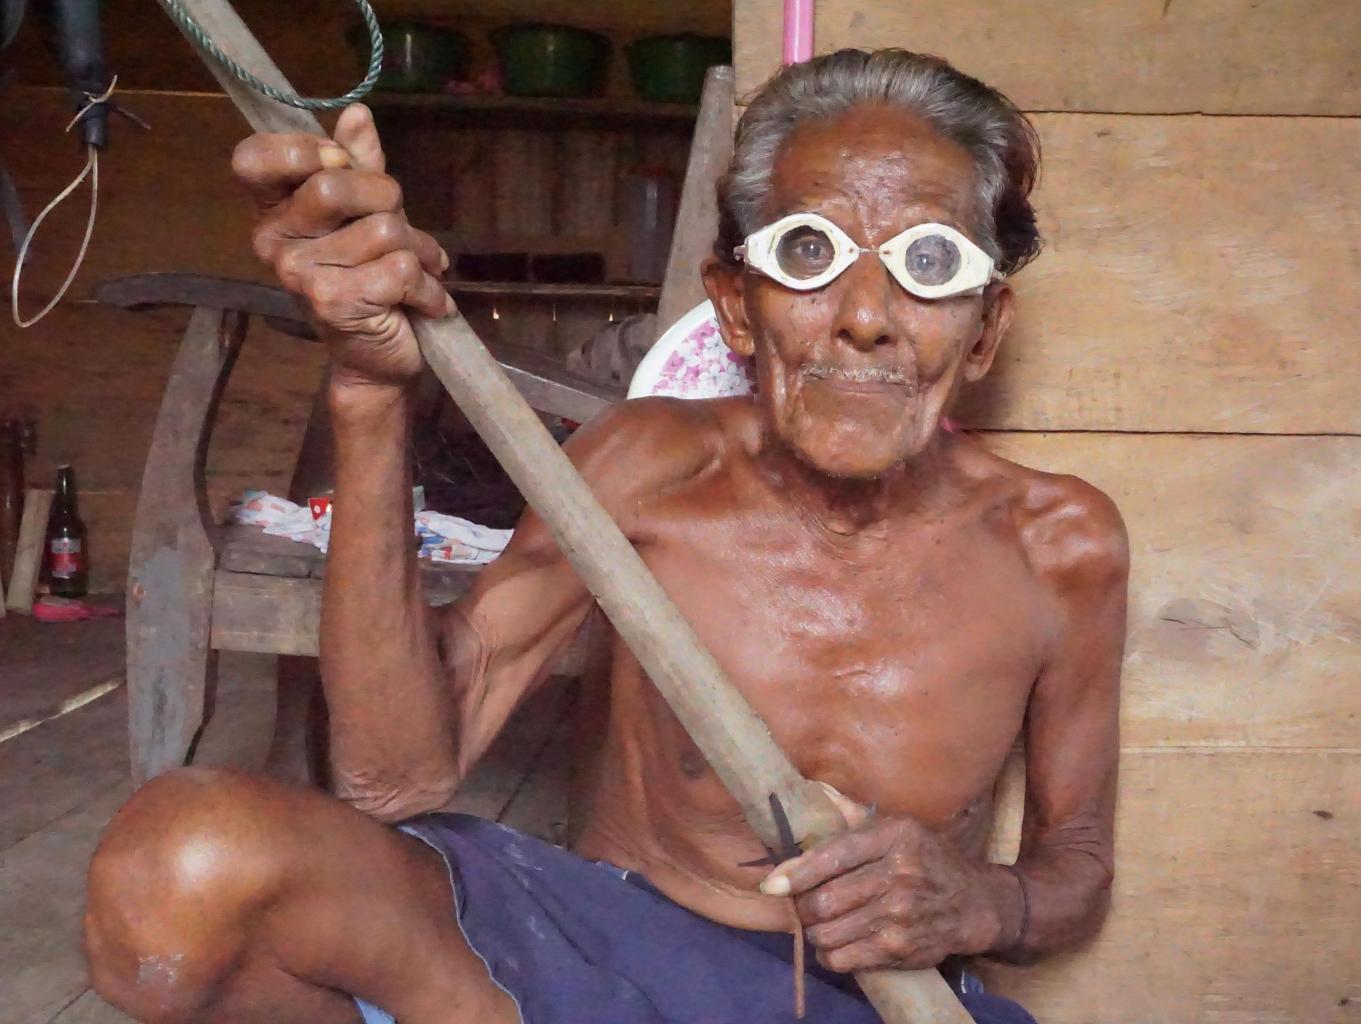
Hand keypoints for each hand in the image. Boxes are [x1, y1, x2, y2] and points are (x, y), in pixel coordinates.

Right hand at [231, 103, 454, 389]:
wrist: (379, 356)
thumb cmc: (372, 276)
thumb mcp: (367, 212)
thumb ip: (360, 164)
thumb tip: (357, 114)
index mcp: (273, 211)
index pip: (254, 158)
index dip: (302, 148)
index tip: (340, 162)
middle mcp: (275, 242)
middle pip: (334, 183)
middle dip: (387, 198)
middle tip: (400, 227)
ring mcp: (300, 275)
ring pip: (381, 228)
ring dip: (418, 249)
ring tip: (420, 270)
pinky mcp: (334, 303)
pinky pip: (399, 268)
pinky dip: (428, 285)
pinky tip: (425, 301)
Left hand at [760, 787, 1006, 972]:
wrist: (973, 903)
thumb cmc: (925, 860)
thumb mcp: (898, 829)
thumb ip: (852, 822)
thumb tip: (806, 808)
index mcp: (895, 836)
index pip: (833, 855)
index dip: (796, 872)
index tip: (771, 885)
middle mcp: (899, 874)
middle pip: (824, 899)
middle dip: (802, 906)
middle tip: (801, 904)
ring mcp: (900, 915)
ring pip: (828, 931)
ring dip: (814, 931)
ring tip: (819, 923)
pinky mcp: (900, 948)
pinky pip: (843, 958)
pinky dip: (829, 954)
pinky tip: (835, 944)